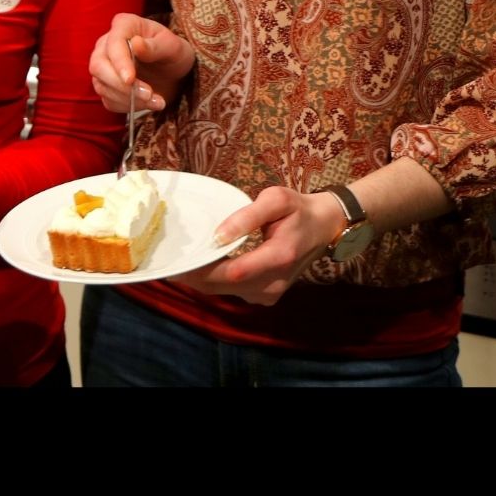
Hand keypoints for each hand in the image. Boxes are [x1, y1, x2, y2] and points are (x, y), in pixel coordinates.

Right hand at [88, 15, 195, 114]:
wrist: (172, 72)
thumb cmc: (173, 53)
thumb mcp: (173, 47)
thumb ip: (155, 46)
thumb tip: (136, 43)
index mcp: (124, 25)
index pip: (113, 43)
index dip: (119, 62)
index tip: (130, 79)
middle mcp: (107, 44)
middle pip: (98, 66)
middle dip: (121, 85)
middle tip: (148, 94)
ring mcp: (103, 66)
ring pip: (102, 86)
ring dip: (129, 99)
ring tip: (156, 101)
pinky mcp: (106, 86)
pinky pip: (108, 100)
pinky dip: (128, 107)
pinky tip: (148, 103)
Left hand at [171, 186, 344, 306]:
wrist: (325, 227)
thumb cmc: (298, 208)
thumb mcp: (276, 199)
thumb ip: (247, 216)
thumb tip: (218, 235)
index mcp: (278, 257)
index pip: (232, 272)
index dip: (203, 269)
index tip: (179, 261)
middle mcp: (274, 283)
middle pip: (225, 286)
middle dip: (196, 277)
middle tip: (170, 265)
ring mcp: (271, 293)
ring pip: (227, 292)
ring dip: (203, 281)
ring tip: (180, 264)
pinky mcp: (267, 296)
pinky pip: (235, 292)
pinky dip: (216, 282)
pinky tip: (202, 267)